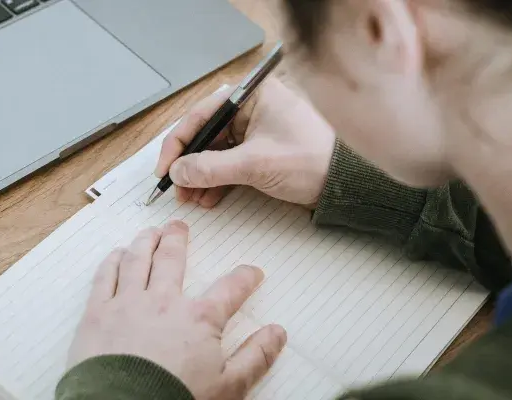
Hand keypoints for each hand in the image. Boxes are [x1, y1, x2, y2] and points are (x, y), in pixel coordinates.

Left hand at [67, 221, 287, 398]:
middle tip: (179, 227)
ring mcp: (127, 304)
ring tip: (149, 232)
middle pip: (172, 260)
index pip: (229, 289)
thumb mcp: (229, 387)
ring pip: (136, 260)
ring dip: (144, 242)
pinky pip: (105, 278)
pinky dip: (111, 262)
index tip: (251, 272)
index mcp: (198, 319)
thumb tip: (277, 333)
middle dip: (177, 240)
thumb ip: (255, 357)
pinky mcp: (97, 315)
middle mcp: (163, 302)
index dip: (244, 278)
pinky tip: (116, 255)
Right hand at [156, 77, 336, 207]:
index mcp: (250, 96)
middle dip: (189, 164)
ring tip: (192, 197)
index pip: (200, 116)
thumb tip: (179, 172)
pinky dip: (217, 180)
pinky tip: (208, 197)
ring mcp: (256, 130)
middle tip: (177, 188)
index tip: (165, 169)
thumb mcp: (255, 164)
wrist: (346, 182)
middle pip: (205, 135)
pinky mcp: (261, 150)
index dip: (177, 144)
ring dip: (200, 176)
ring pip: (215, 152)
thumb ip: (211, 168)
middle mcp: (251, 108)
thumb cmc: (312, 159)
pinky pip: (229, 163)